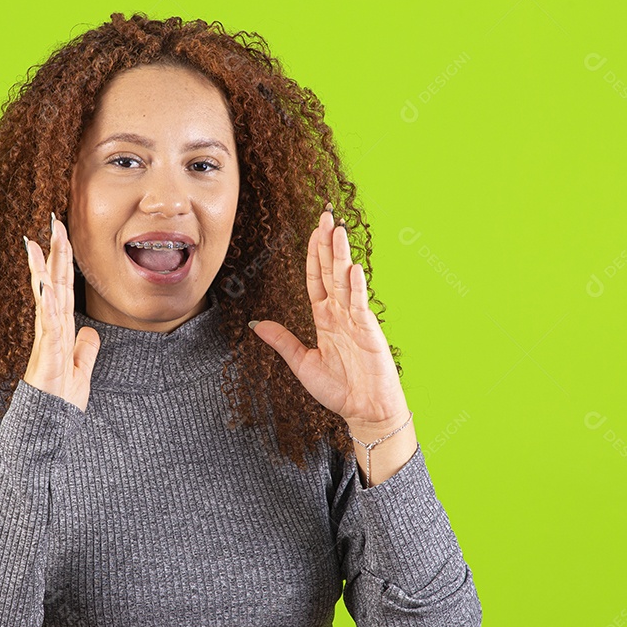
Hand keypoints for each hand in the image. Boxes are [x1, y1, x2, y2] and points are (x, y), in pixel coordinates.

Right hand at [22, 213, 100, 410]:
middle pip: (54, 283)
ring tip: (37, 243)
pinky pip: (49, 324)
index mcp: (61, 328)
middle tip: (53, 221)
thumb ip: (85, 350)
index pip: (63, 287)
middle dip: (54, 252)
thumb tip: (90, 333)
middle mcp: (52, 328)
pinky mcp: (48, 354)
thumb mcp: (81, 371)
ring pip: (46, 296)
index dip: (63, 261)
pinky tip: (45, 286)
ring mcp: (47, 339)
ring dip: (42, 269)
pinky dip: (47, 304)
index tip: (61, 235)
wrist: (49, 424)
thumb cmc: (60, 400)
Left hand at [249, 207, 408, 434]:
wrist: (364, 411)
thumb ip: (283, 341)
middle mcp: (341, 314)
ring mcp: (356, 320)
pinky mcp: (368, 331)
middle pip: (332, 272)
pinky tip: (352, 268)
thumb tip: (258, 324)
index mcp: (325, 318)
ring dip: (340, 255)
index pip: (317, 279)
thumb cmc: (339, 390)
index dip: (313, 256)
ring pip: (346, 281)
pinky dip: (356, 286)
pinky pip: (360, 305)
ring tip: (337, 230)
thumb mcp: (302, 363)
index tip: (311, 232)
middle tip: (325, 216)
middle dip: (327, 244)